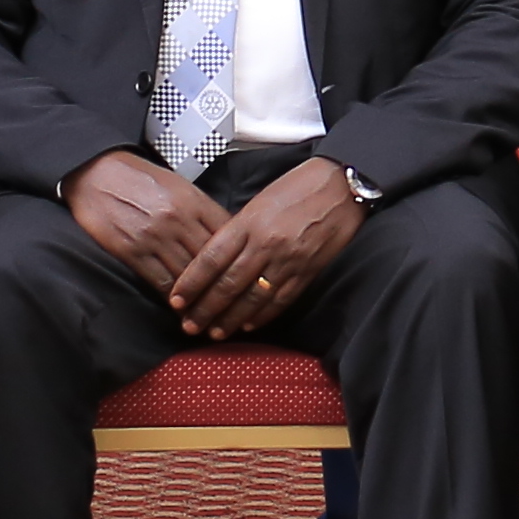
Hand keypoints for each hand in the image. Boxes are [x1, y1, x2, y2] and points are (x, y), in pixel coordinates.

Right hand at [61, 150, 226, 300]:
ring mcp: (156, 237)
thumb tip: (225, 235)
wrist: (98, 173)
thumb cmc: (140, 179)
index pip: (227, 235)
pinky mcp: (133, 251)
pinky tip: (181, 307)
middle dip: (223, 284)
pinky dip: (174, 298)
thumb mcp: (179, 186)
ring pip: (188, 275)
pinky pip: (161, 281)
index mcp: (194, 201)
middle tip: (234, 304)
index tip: (245, 274)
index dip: (238, 257)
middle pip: (211, 260)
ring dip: (200, 298)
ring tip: (210, 314)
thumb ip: (202, 210)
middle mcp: (179, 219)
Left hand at [166, 158, 362, 338]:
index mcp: (248, 222)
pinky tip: (248, 324)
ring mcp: (288, 260)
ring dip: (231, 319)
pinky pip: (280, 299)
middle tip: (189, 325)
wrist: (341, 186)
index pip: (211, 259)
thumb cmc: (297, 187)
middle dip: (205, 309)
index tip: (177, 300)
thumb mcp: (259, 201)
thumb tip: (214, 258)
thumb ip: (237, 229)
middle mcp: (265, 244)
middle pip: (228, 284)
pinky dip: (262, 315)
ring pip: (252, 298)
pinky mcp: (307, 271)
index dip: (191, 283)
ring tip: (215, 332)